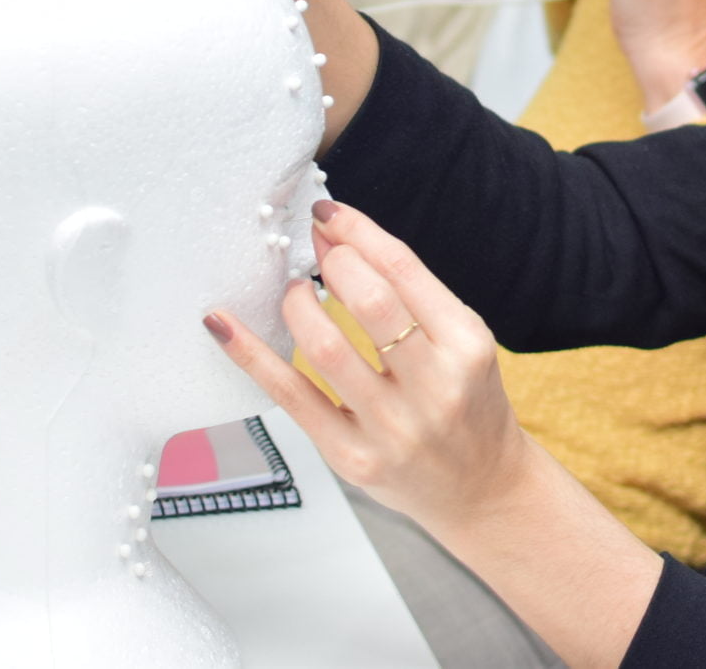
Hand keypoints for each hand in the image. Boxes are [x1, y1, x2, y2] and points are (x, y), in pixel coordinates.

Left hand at [204, 201, 535, 536]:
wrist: (482, 489)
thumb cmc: (467, 404)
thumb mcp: (460, 340)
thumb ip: (408, 294)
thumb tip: (337, 240)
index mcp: (466, 345)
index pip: (403, 270)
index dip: (357, 233)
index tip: (327, 215)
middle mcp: (434, 387)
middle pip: (370, 301)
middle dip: (331, 262)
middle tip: (314, 252)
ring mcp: (391, 428)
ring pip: (326, 346)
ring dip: (296, 303)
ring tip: (294, 293)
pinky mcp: (352, 458)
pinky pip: (291, 396)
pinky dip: (251, 355)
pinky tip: (224, 326)